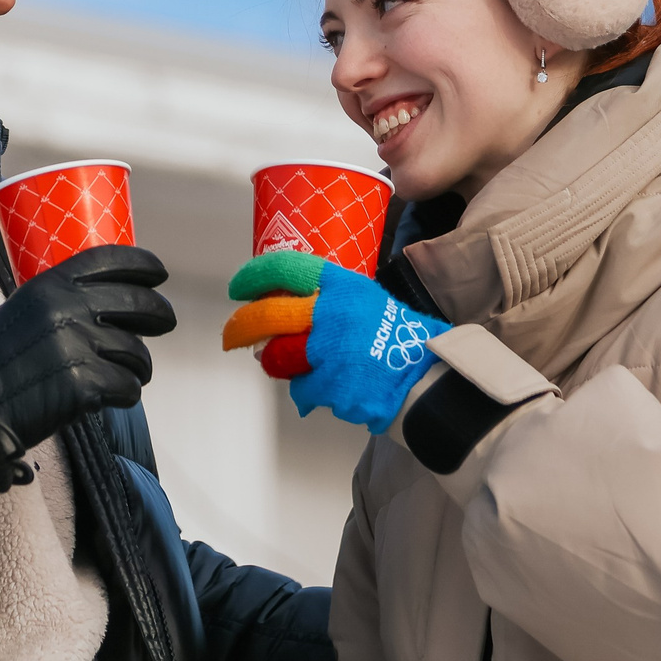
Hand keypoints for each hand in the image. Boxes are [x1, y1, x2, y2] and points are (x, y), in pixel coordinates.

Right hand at [0, 245, 175, 450]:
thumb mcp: (22, 310)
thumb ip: (58, 302)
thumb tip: (102, 305)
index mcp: (49, 284)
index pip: (110, 260)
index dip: (143, 265)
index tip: (159, 273)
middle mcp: (67, 308)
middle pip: (139, 304)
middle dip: (160, 314)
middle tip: (164, 323)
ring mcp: (78, 346)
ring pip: (137, 352)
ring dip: (139, 366)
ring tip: (129, 374)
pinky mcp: (85, 384)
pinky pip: (128, 386)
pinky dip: (125, 393)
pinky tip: (112, 396)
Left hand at [221, 251, 445, 432]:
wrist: (427, 380)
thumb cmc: (400, 340)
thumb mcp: (367, 301)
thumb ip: (330, 302)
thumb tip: (285, 315)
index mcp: (342, 286)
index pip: (286, 268)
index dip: (255, 275)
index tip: (239, 287)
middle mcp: (330, 313)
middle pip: (267, 316)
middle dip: (241, 326)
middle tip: (232, 334)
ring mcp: (327, 351)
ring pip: (278, 357)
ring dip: (280, 364)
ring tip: (303, 367)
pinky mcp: (328, 385)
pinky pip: (302, 389)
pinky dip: (312, 393)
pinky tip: (336, 389)